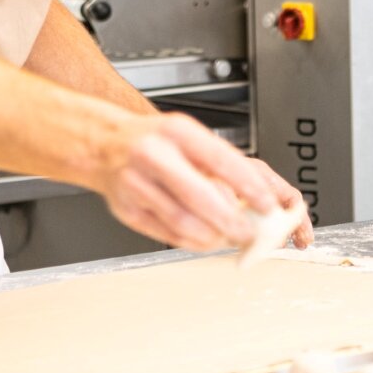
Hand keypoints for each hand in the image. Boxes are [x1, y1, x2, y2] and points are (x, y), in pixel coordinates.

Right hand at [99, 113, 313, 252]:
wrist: (104, 145)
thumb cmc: (155, 142)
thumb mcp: (190, 136)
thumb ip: (223, 162)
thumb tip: (264, 192)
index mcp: (177, 131)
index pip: (220, 159)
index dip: (248, 186)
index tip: (268, 205)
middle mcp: (153, 154)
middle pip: (199, 196)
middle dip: (232, 221)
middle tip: (252, 233)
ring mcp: (136, 184)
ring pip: (183, 221)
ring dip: (214, 236)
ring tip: (231, 237)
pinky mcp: (127, 210)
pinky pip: (167, 234)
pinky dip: (193, 241)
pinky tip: (207, 238)